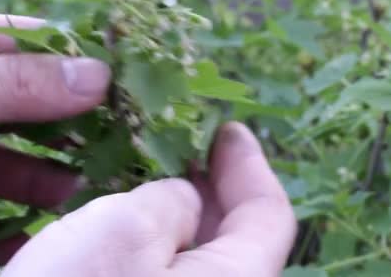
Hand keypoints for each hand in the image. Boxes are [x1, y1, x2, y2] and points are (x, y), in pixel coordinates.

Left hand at [0, 10, 110, 264]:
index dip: (73, 65)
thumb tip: (99, 78)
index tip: (125, 90)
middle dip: (65, 133)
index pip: (21, 49)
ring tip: (82, 197)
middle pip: (17, 114)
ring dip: (38, 186)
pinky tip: (29, 244)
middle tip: (117, 150)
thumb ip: (10, 85)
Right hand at [2, 123, 296, 276]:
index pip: (268, 215)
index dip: (249, 164)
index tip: (227, 128)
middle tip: (182, 141)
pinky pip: (166, 275)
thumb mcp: (126, 231)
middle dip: (212, 184)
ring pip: (197, 255)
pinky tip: (123, 219)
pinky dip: (153, 241)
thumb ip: (172, 201)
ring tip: (149, 171)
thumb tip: (186, 202)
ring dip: (178, 210)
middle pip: (236, 236)